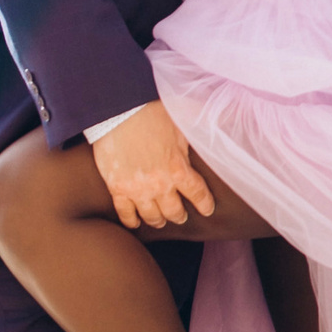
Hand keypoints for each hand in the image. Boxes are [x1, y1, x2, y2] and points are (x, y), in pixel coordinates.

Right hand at [89, 99, 215, 232]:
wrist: (119, 109)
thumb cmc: (151, 111)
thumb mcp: (181, 121)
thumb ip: (196, 132)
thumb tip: (214, 127)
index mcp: (179, 168)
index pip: (197, 194)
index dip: (204, 204)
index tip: (207, 209)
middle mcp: (160, 184)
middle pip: (174, 210)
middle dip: (179, 215)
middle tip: (180, 216)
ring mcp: (137, 188)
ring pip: (151, 216)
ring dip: (158, 220)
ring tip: (160, 221)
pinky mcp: (117, 187)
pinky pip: (124, 213)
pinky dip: (131, 221)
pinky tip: (135, 223)